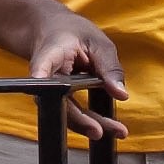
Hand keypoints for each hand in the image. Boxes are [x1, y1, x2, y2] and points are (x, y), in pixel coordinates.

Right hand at [25, 8, 128, 140]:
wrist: (53, 32)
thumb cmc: (73, 33)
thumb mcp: (97, 43)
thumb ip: (109, 67)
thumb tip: (122, 95)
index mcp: (49, 54)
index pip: (42, 69)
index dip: (42, 82)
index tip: (44, 91)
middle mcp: (44, 76)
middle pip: (58, 101)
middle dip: (80, 120)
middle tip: (101, 131)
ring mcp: (48, 90)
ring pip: (66, 113)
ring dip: (89, 125)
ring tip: (117, 130)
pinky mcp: (57, 99)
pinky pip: (72, 112)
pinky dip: (90, 120)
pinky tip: (110, 126)